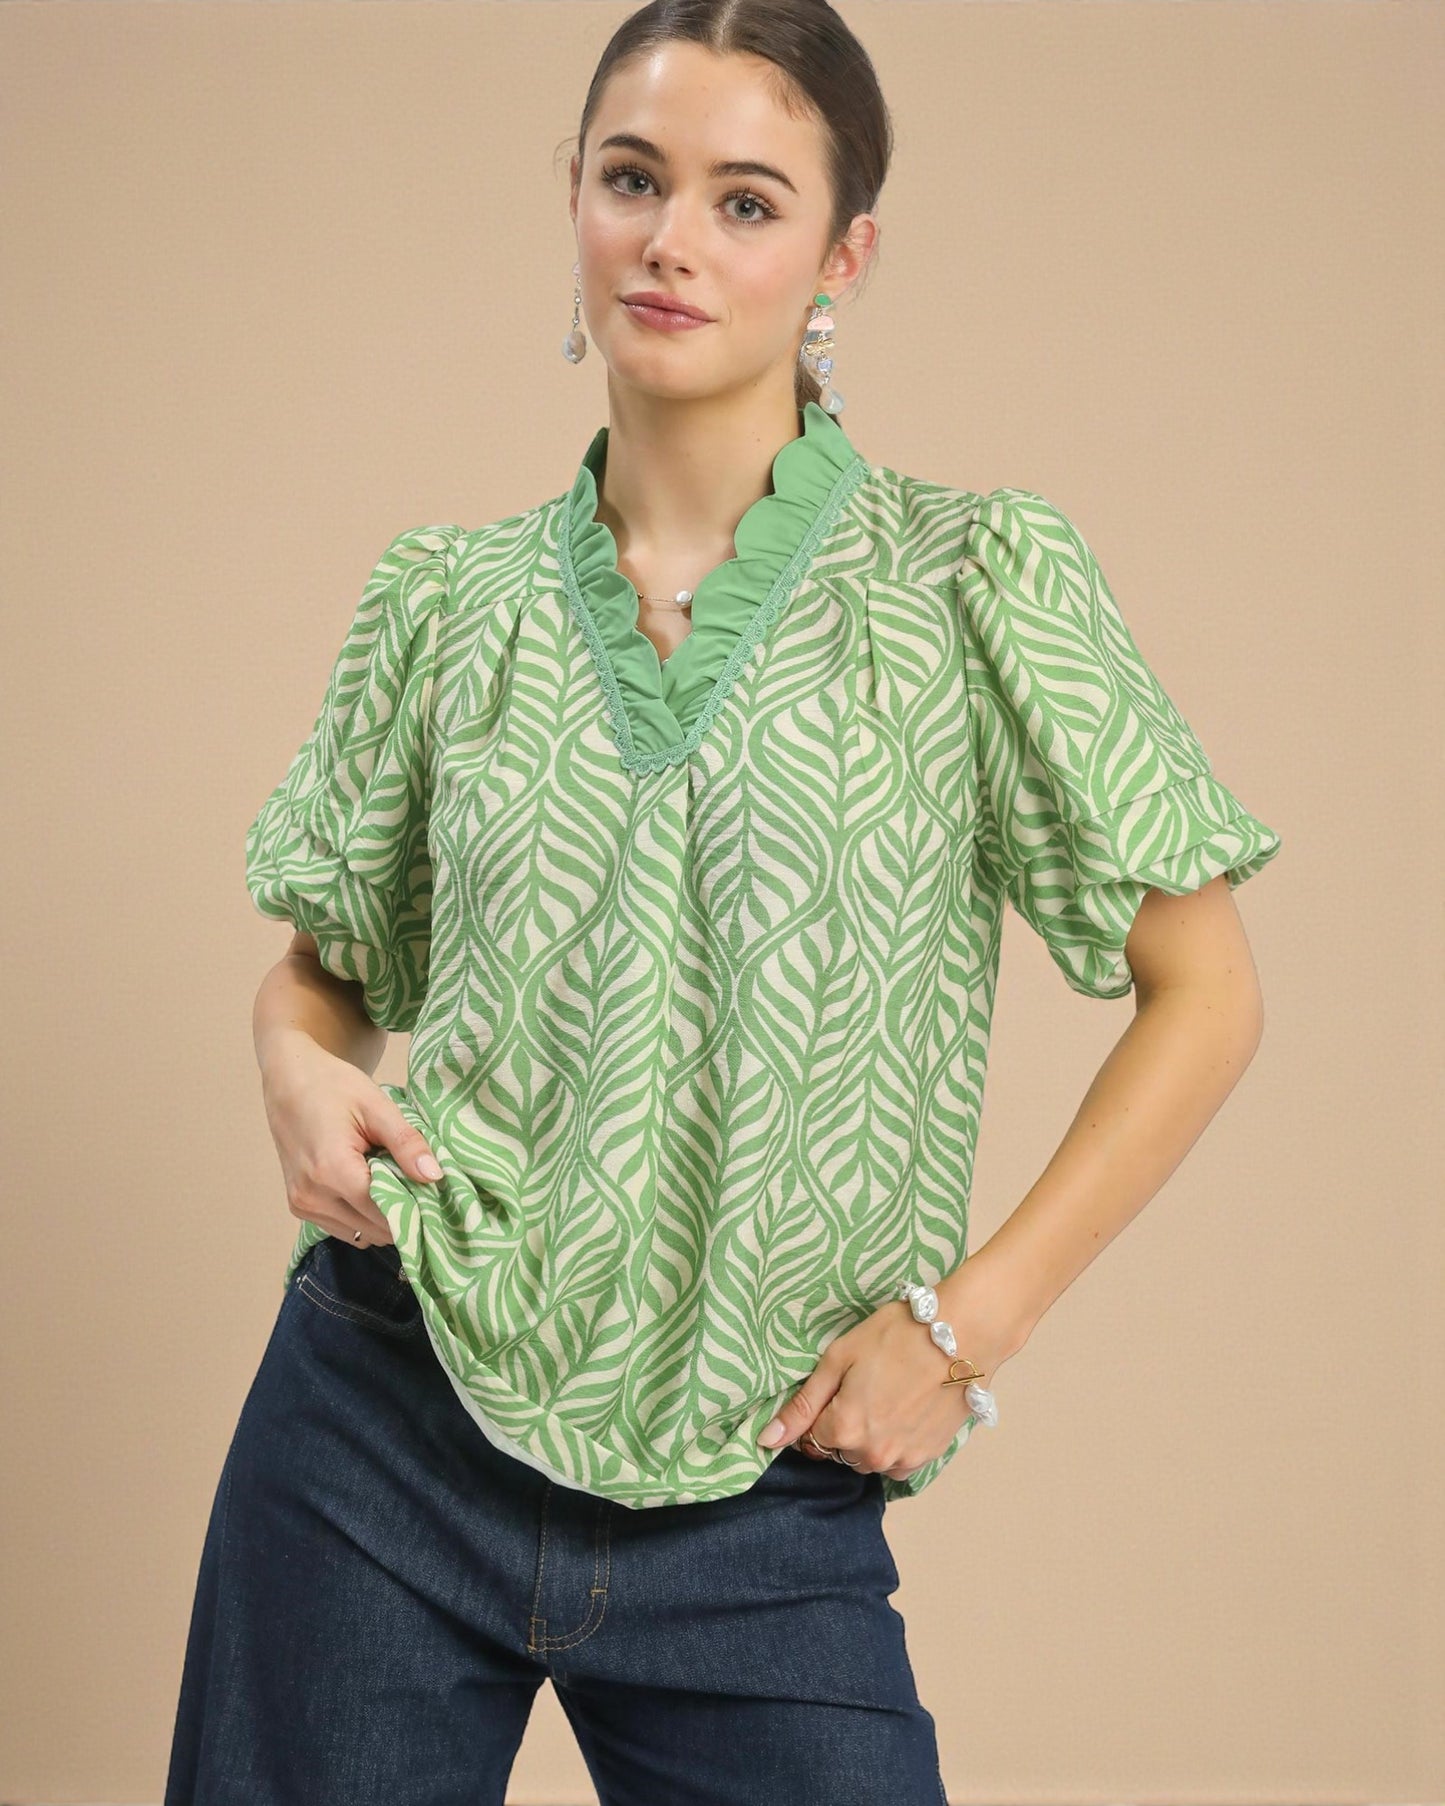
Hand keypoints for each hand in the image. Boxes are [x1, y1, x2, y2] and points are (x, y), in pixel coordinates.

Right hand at [259, 1030, 443, 1246]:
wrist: (290, 1080)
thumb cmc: (334, 1087)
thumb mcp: (377, 1106)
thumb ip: (406, 1143)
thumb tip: (435, 1177)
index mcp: (332, 1170)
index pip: (385, 1212)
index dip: (414, 1206)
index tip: (434, 1194)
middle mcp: (312, 1196)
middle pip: (374, 1228)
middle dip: (401, 1213)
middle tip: (417, 1185)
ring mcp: (302, 1205)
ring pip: (360, 1235)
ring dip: (382, 1218)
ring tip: (392, 1182)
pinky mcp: (299, 1206)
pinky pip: (343, 1228)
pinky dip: (362, 1217)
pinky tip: (371, 1188)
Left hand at [756, 1259, 1026, 1481]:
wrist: (965, 1334)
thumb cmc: (898, 1335)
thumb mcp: (840, 1358)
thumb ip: (802, 1404)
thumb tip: (766, 1440)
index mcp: (842, 1429)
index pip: (810, 1437)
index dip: (818, 1411)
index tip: (835, 1388)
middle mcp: (871, 1454)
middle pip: (839, 1449)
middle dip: (842, 1424)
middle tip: (863, 1385)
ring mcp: (903, 1459)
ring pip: (868, 1456)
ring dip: (869, 1435)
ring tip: (887, 1393)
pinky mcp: (928, 1456)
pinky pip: (898, 1460)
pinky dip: (895, 1441)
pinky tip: (906, 1407)